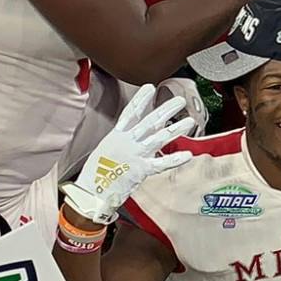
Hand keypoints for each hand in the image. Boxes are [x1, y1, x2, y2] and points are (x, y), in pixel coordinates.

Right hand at [60, 83, 195, 223]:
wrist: (91, 192)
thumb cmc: (97, 173)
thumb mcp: (106, 149)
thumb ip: (122, 140)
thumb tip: (132, 132)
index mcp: (117, 136)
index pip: (130, 113)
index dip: (140, 100)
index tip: (150, 87)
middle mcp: (128, 142)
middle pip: (150, 122)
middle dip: (166, 110)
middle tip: (180, 101)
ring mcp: (135, 155)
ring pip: (159, 139)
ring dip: (175, 129)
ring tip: (189, 122)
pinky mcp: (141, 170)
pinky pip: (162, 164)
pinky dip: (175, 159)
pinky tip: (188, 155)